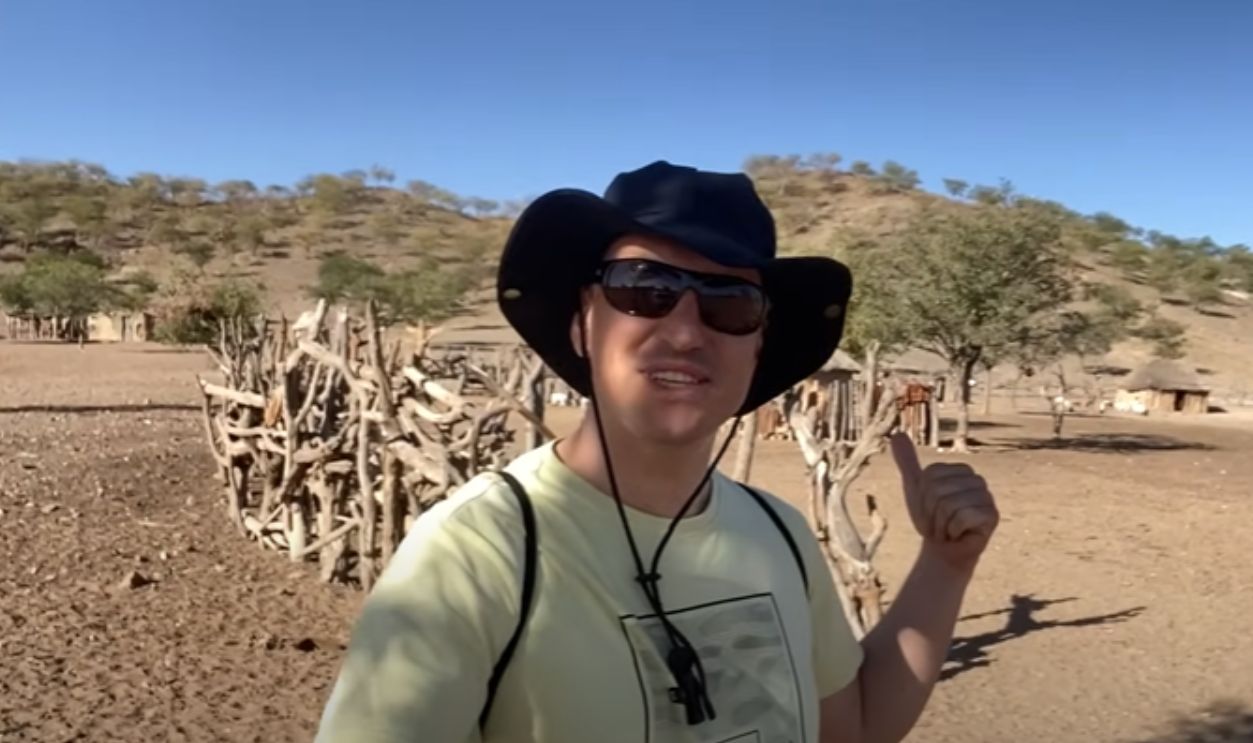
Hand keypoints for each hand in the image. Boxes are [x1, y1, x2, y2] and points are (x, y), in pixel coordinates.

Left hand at [890, 432, 998, 572]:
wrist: (945, 550)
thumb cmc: (932, 518)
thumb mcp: (915, 488)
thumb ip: (908, 462)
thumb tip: (897, 433)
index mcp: (959, 469)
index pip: (929, 477)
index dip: (922, 499)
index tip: (930, 510)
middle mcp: (976, 479)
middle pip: (937, 491)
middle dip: (931, 514)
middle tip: (939, 522)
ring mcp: (987, 497)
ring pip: (949, 505)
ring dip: (941, 524)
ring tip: (949, 529)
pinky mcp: (992, 515)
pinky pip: (962, 518)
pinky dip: (954, 531)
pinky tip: (960, 535)